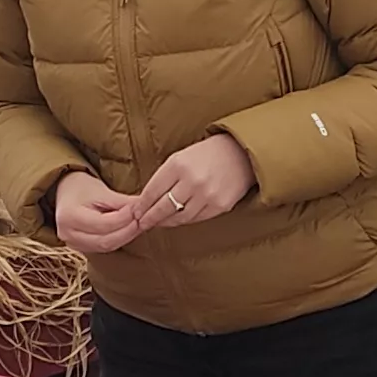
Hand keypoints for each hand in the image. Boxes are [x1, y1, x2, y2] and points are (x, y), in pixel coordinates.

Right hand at [51, 170, 144, 253]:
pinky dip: (118, 240)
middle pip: (105, 240)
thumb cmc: (81, 187)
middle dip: (128, 231)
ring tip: (138, 225)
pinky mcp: (80, 248)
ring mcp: (72, 244)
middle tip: (144, 220)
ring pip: (106, 247)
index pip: (104, 224)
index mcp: (70, 216)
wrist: (65, 192)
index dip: (125, 219)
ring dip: (125, 237)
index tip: (139, 210)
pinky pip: (103, 248)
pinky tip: (128, 231)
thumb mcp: (101, 190)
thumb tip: (144, 207)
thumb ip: (122, 202)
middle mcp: (68, 234)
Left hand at [133, 132, 255, 229]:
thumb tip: (147, 199)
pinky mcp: (220, 206)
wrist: (240, 153)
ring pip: (179, 217)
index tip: (135, 212)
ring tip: (158, 223)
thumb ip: (165, 176)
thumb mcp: (181, 157)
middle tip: (142, 223)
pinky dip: (184, 221)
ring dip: (166, 222)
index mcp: (178, 165)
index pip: (152, 191)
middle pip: (163, 208)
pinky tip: (177, 220)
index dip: (142, 205)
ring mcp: (207, 195)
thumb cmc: (206, 154)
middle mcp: (192, 181)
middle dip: (149, 218)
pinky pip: (196, 219)